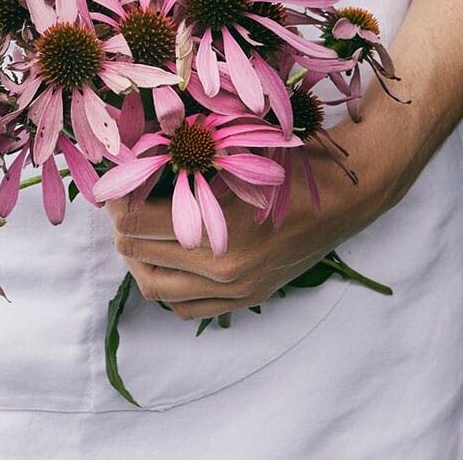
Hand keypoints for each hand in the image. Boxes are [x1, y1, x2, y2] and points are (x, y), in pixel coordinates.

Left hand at [106, 133, 379, 320]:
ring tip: (137, 234)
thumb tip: (134, 156)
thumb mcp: (232, 153)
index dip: (116, 202)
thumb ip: (183, 161)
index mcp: (217, 230)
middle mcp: (223, 270)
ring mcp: (237, 290)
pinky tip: (168, 258)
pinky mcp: (249, 298)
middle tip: (117, 206)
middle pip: (140, 261)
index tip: (113, 184)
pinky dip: (170, 286)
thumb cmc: (290, 162)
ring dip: (140, 261)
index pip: (136, 225)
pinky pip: (190, 308)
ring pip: (160, 291)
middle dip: (121, 232)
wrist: (349, 193)